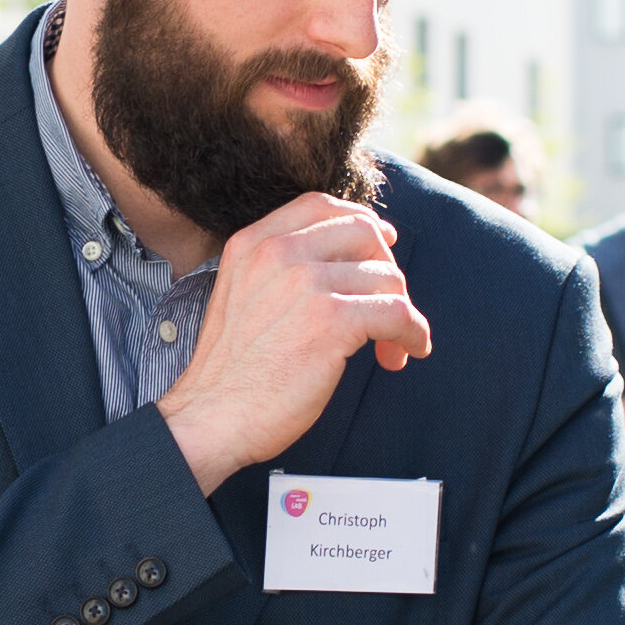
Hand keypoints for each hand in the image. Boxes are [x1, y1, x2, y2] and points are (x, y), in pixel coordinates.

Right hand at [155, 193, 431, 493]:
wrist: (211, 418)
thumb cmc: (231, 374)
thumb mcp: (240, 297)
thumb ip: (279, 271)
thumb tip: (346, 265)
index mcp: (252, 244)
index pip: (320, 205)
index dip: (360, 222)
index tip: (381, 247)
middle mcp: (278, 253)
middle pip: (363, 233)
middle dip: (386, 270)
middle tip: (386, 312)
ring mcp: (305, 283)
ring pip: (386, 278)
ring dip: (402, 314)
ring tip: (390, 349)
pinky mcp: (332, 320)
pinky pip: (398, 312)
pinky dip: (413, 332)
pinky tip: (407, 351)